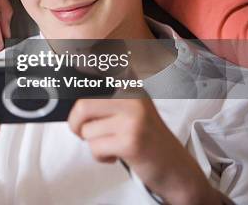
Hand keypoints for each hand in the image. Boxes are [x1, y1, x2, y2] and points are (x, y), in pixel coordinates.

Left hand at [68, 99, 222, 204]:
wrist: (177, 168)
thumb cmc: (148, 140)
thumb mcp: (132, 110)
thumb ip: (106, 99)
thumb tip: (70, 97)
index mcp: (131, 86)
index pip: (92, 79)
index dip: (78, 91)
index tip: (73, 93)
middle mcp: (133, 98)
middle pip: (82, 106)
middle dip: (77, 124)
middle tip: (84, 132)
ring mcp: (133, 120)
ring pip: (87, 131)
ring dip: (94, 144)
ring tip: (113, 145)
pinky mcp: (131, 142)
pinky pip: (96, 148)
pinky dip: (100, 156)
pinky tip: (116, 155)